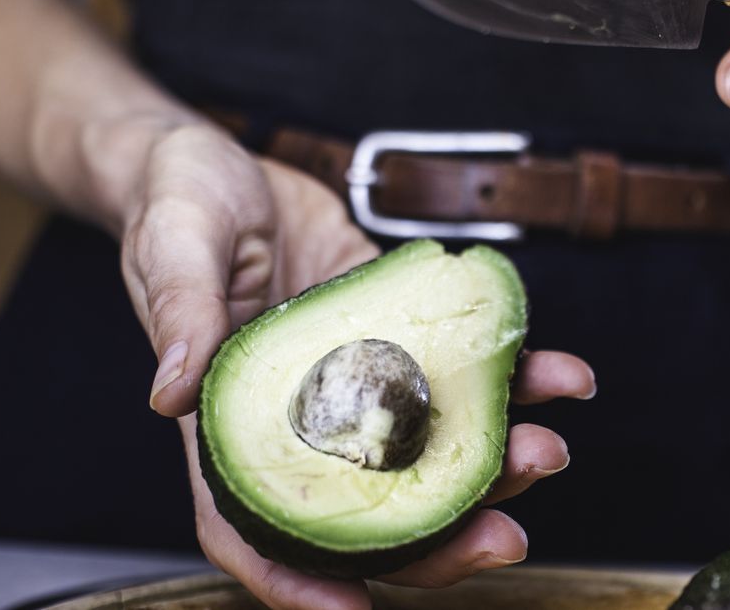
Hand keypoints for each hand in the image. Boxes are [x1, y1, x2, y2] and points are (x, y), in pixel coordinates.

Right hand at [114, 122, 596, 606]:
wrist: (223, 160)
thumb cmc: (176, 202)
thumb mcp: (171, 244)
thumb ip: (178, 313)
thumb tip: (170, 394)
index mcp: (231, 420)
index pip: (249, 524)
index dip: (294, 579)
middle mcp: (300, 417)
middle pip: (366, 508)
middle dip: (439, 536)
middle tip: (506, 536)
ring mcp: (356, 380)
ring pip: (427, 449)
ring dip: (492, 462)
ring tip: (549, 447)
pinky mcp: (396, 334)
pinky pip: (457, 371)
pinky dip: (513, 378)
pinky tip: (559, 372)